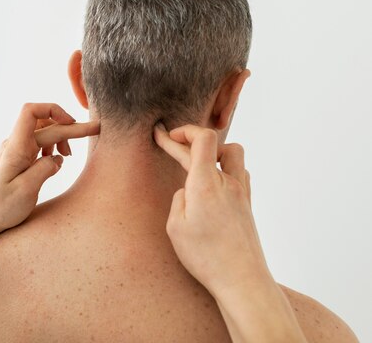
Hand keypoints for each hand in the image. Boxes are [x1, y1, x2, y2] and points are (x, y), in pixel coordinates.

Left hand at [0, 103, 99, 232]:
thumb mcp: (24, 191)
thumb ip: (43, 170)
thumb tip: (57, 158)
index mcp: (16, 148)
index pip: (32, 112)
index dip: (54, 110)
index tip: (72, 123)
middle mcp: (15, 144)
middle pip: (46, 124)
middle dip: (71, 127)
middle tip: (96, 130)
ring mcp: (17, 151)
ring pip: (44, 132)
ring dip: (61, 137)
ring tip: (69, 155)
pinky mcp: (19, 159)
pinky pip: (39, 144)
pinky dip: (53, 147)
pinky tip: (57, 160)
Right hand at [153, 123, 270, 296]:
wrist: (242, 279)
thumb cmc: (206, 256)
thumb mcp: (175, 227)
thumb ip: (179, 199)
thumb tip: (187, 191)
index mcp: (206, 184)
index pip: (201, 139)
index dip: (182, 132)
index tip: (163, 135)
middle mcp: (227, 182)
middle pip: (212, 143)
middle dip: (185, 139)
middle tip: (167, 140)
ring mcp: (241, 192)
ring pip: (232, 154)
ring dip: (213, 150)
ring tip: (195, 161)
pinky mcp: (247, 204)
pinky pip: (240, 172)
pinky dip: (225, 167)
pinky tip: (215, 180)